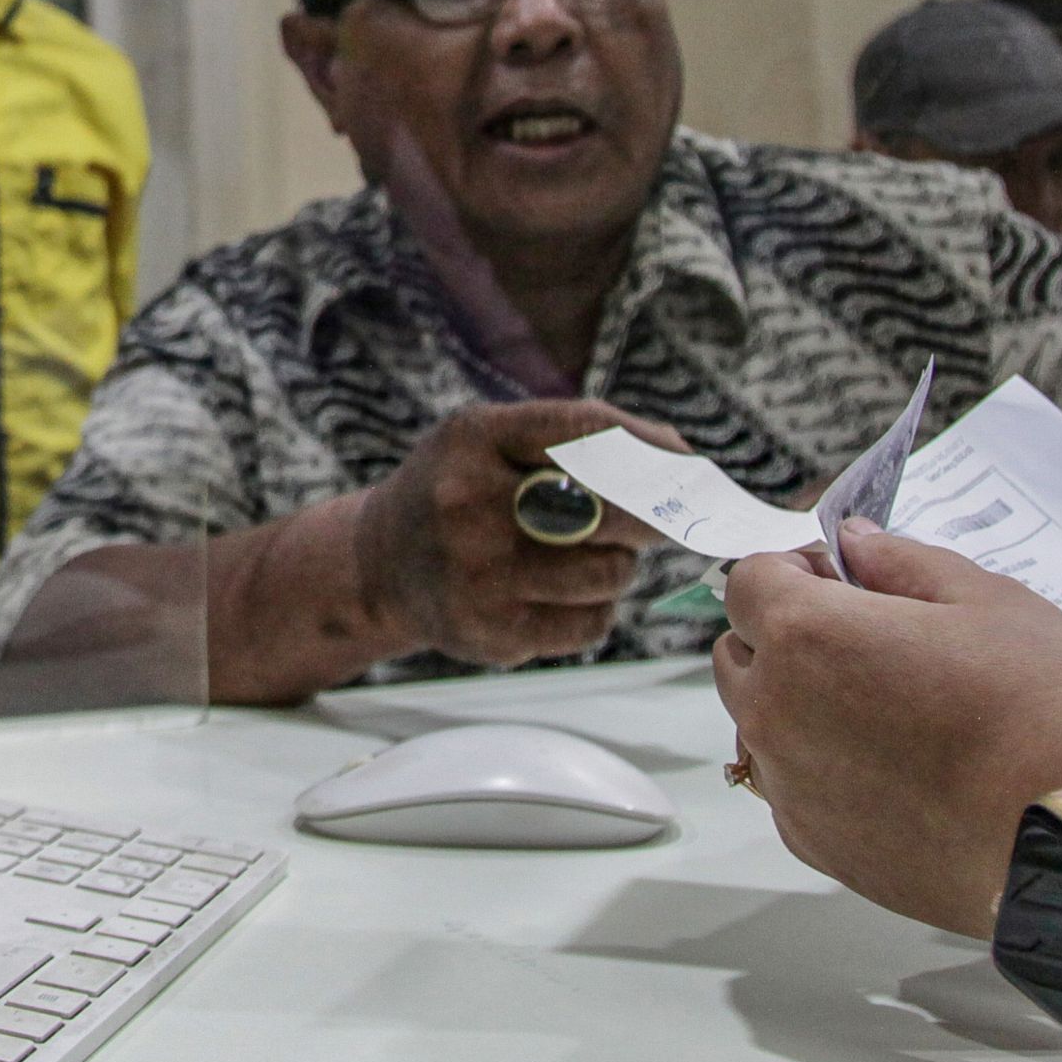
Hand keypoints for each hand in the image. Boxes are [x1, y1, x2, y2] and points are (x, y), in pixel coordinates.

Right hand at [349, 402, 669, 667]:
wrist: (377, 566)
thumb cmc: (455, 490)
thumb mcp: (484, 439)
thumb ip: (566, 435)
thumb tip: (677, 453)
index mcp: (472, 440)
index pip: (583, 429)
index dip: (647, 445)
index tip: (684, 460)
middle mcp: (469, 504)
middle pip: (609, 511)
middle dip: (650, 516)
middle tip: (662, 518)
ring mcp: (479, 575)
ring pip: (608, 573)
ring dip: (619, 565)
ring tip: (594, 554)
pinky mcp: (492, 633)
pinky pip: (590, 624)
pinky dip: (596, 609)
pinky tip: (567, 594)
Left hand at [714, 523, 1061, 935]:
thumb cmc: (1044, 710)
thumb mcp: (986, 600)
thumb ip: (901, 563)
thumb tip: (856, 544)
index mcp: (805, 635)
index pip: (748, 582)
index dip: (794, 571)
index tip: (845, 580)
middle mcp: (776, 712)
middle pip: (740, 653)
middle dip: (784, 634)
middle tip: (866, 639)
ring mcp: (790, 787)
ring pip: (759, 724)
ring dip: (796, 703)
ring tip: (884, 709)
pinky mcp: (817, 847)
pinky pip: (790, 789)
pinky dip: (819, 770)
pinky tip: (892, 770)